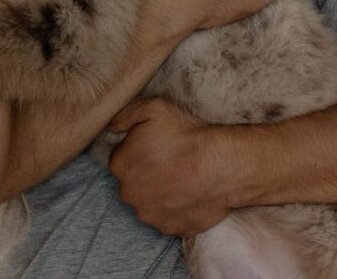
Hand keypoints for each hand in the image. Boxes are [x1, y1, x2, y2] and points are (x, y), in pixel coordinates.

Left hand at [108, 98, 232, 235]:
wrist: (224, 165)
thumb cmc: (187, 135)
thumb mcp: (152, 108)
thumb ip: (125, 115)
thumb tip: (112, 126)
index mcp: (120, 166)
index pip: (122, 159)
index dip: (139, 152)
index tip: (156, 148)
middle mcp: (129, 194)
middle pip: (133, 183)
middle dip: (146, 174)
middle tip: (169, 164)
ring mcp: (150, 215)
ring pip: (148, 203)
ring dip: (159, 194)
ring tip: (181, 180)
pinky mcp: (171, 228)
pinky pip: (167, 219)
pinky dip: (175, 210)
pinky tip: (188, 195)